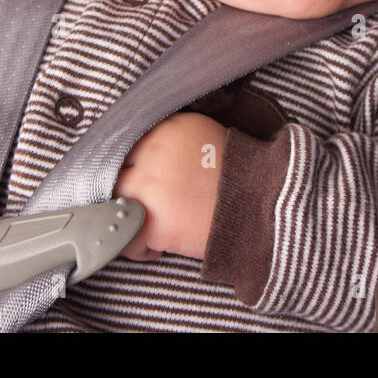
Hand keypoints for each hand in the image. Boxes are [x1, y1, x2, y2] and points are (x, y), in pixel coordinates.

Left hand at [113, 112, 227, 261]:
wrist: (262, 207)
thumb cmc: (240, 178)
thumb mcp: (206, 138)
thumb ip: (173, 140)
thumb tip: (151, 156)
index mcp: (168, 129)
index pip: (128, 142)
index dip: (132, 165)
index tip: (138, 178)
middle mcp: (154, 152)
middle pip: (116, 169)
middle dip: (127, 189)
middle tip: (143, 204)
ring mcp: (150, 185)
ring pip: (115, 201)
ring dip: (128, 216)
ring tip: (148, 226)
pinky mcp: (152, 219)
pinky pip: (126, 237)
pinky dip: (139, 248)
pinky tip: (158, 247)